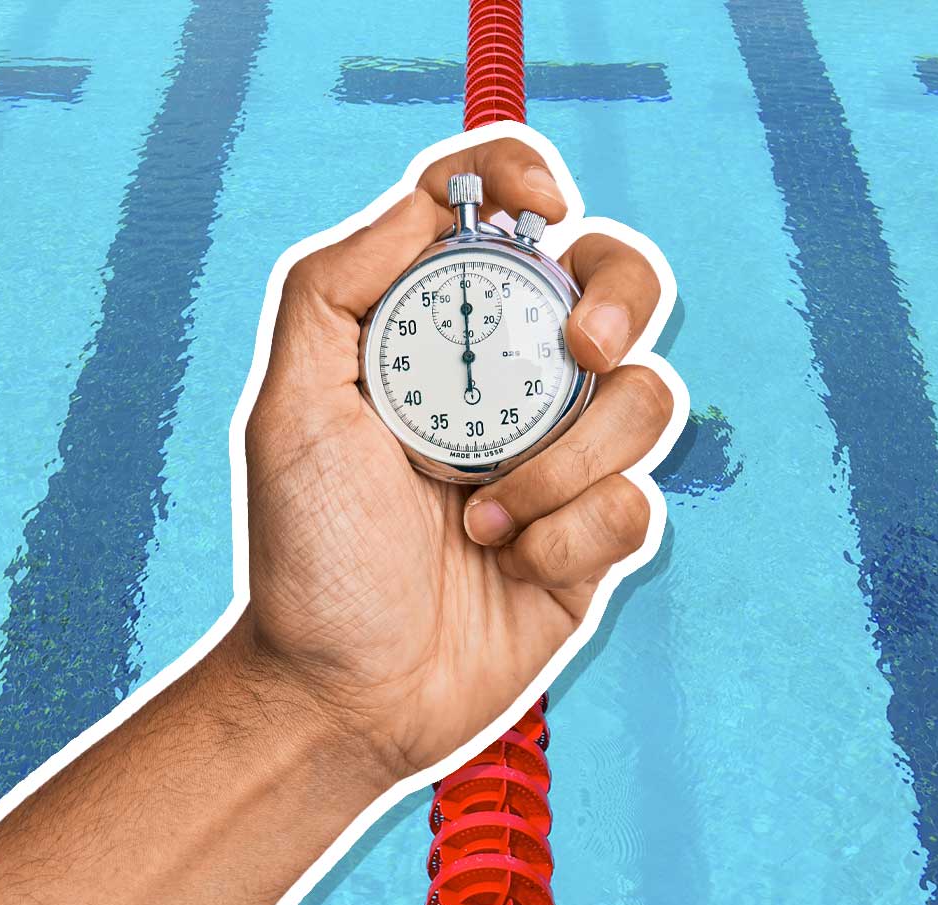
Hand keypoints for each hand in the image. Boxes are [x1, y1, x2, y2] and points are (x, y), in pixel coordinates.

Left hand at [236, 135, 678, 778]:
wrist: (343, 692)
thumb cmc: (309, 552)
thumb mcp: (292, 407)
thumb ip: (335, 286)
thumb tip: (427, 203)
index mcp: (440, 335)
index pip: (501, 217)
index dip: (530, 178)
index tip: (541, 202)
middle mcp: (511, 382)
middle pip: (614, 283)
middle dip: (622, 296)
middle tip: (583, 349)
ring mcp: (562, 457)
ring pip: (645, 398)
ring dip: (570, 461)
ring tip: (486, 517)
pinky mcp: (595, 537)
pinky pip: (636, 502)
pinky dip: (572, 536)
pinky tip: (511, 564)